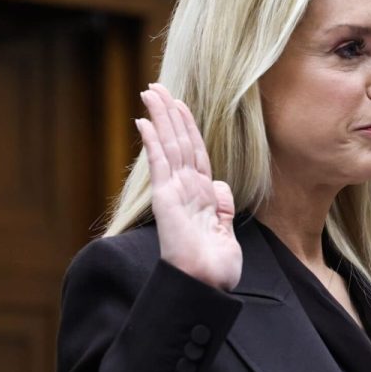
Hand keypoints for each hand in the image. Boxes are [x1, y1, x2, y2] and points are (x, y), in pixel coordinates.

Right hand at [135, 83, 241, 290]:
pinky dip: (153, 141)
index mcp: (202, 194)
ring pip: (168, 144)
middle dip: (169, 112)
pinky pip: (160, 163)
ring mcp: (174, 191)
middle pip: (178, 141)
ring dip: (160, 116)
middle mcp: (186, 188)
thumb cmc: (215, 266)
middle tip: (156, 86)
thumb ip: (223, 206)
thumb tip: (222, 185)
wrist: (206, 285)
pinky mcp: (165, 198)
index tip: (179, 104)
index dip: (187, 126)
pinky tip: (144, 120)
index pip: (194, 151)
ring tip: (151, 91)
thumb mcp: (226, 231)